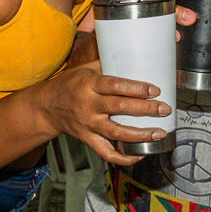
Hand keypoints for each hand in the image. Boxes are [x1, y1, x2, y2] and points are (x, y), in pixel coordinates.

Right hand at [36, 60, 170, 167]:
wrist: (46, 107)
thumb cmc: (69, 84)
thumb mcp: (85, 69)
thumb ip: (107, 64)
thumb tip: (133, 54)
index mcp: (89, 85)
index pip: (115, 86)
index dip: (136, 88)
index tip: (155, 90)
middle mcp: (89, 105)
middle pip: (120, 109)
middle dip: (146, 110)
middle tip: (164, 109)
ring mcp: (88, 124)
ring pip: (116, 133)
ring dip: (140, 135)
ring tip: (158, 133)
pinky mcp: (87, 139)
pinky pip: (106, 152)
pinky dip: (123, 157)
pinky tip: (139, 155)